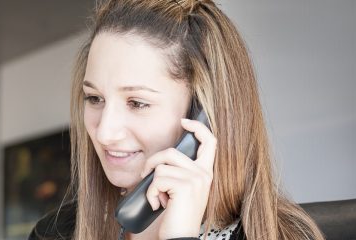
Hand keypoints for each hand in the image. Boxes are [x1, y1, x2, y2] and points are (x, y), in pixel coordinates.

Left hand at [139, 118, 216, 238]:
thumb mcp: (181, 190)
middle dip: (152, 163)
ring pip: (161, 166)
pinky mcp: (185, 186)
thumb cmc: (177, 216)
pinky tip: (157, 204)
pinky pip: (156, 179)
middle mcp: (204, 173)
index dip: (197, 127)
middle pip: (171, 152)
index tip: (184, 121)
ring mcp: (196, 179)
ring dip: (151, 183)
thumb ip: (179, 172)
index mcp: (206, 172)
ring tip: (158, 198)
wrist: (180, 236)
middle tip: (145, 177)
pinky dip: (150, 193)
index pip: (209, 141)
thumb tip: (161, 158)